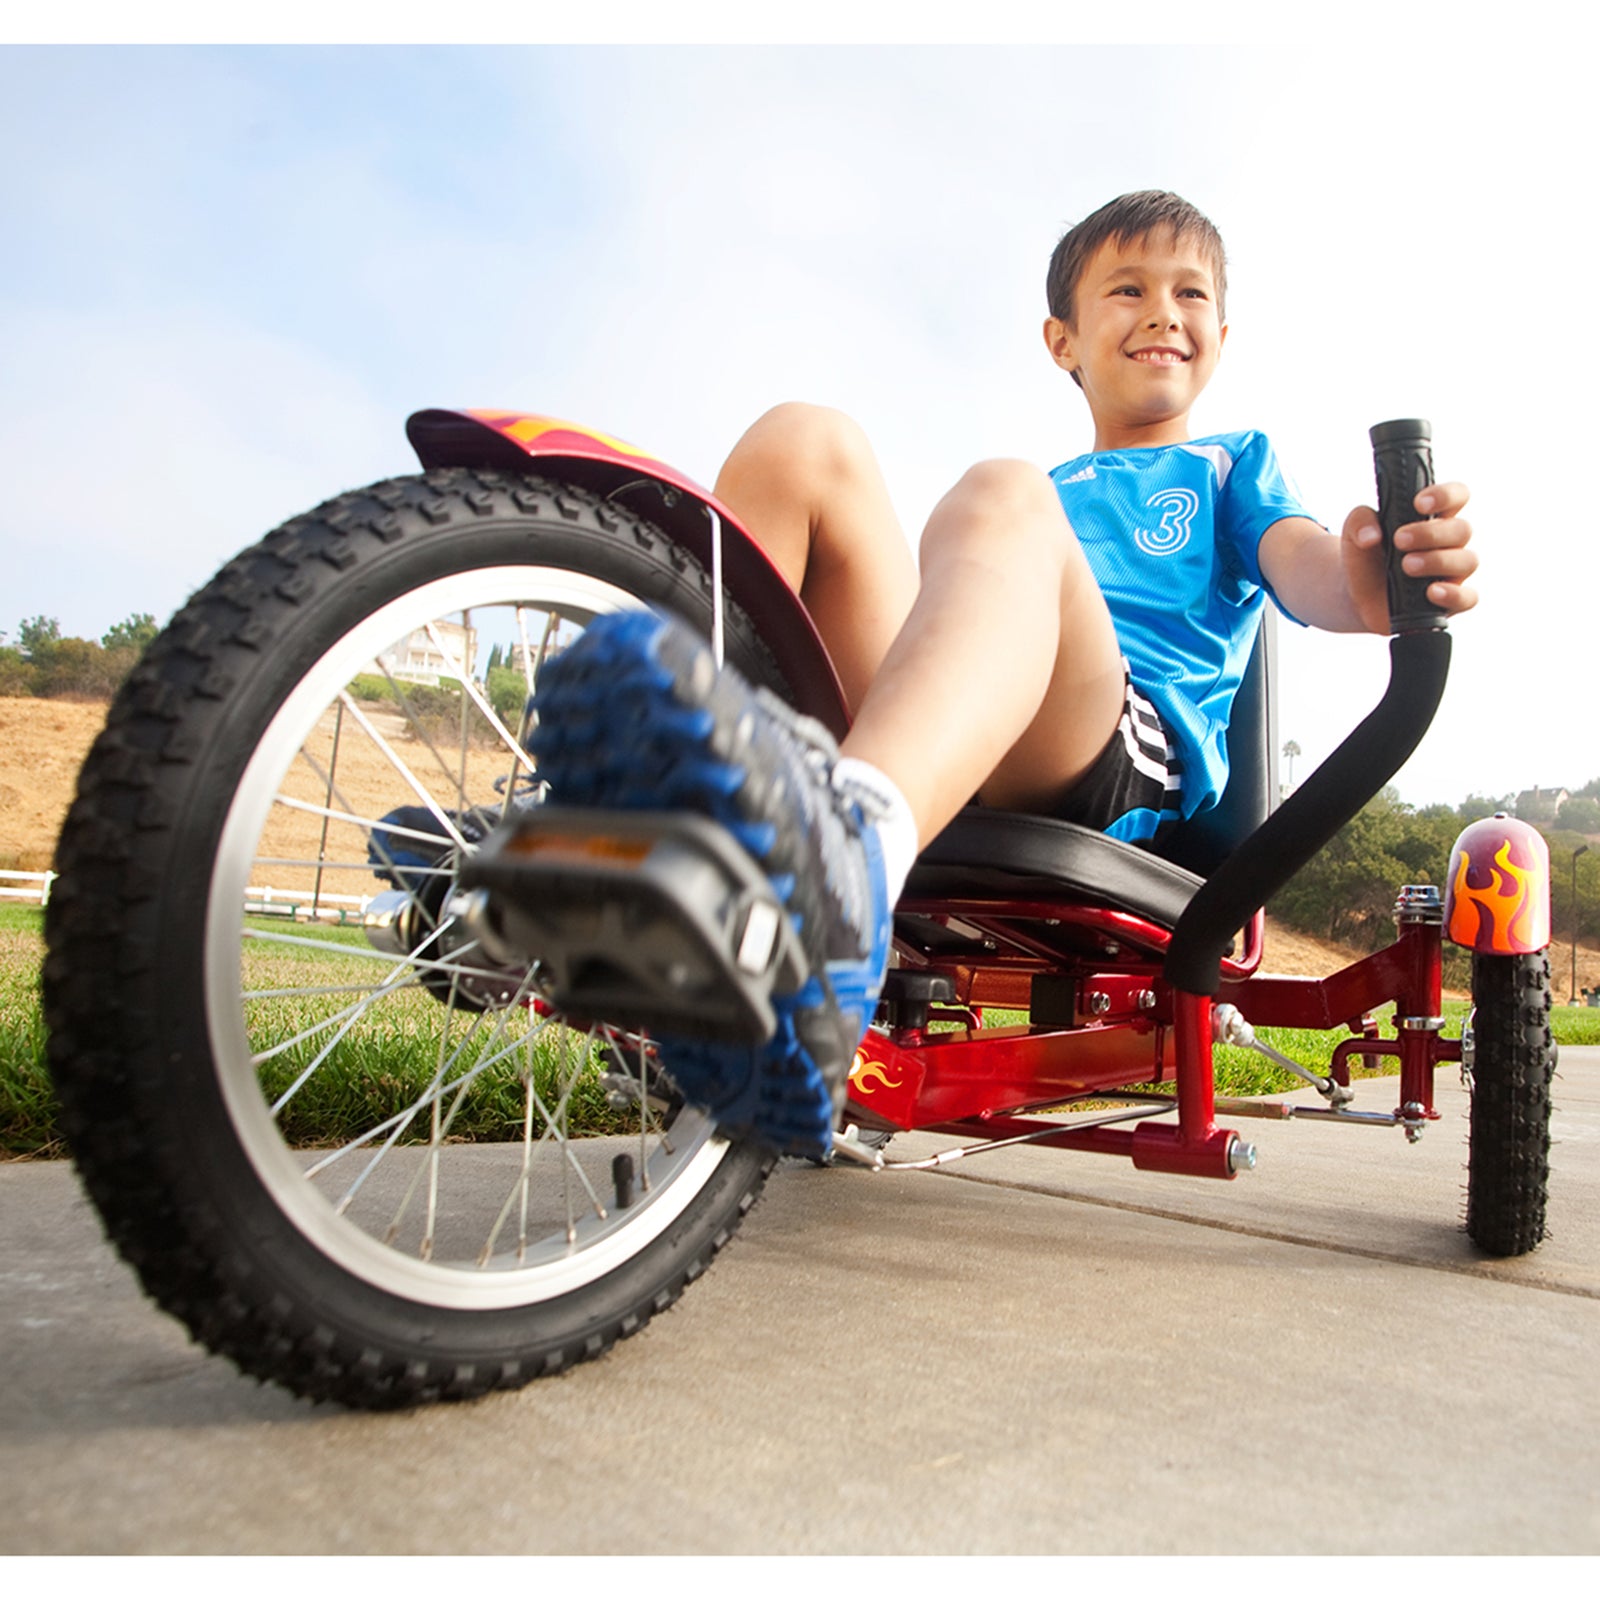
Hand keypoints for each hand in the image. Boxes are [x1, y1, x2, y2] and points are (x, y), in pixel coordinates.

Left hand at [1342, 480, 1477, 632]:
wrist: (1355, 596)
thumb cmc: (1365, 556)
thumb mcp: (1355, 533)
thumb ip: (1360, 522)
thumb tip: (1370, 535)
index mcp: (1433, 518)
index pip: (1457, 496)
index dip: (1446, 495)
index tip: (1419, 503)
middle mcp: (1449, 543)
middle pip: (1462, 529)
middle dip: (1431, 533)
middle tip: (1399, 540)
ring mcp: (1452, 573)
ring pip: (1467, 561)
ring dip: (1437, 561)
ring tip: (1406, 565)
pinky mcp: (1448, 602)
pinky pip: (1467, 598)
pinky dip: (1453, 594)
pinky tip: (1431, 592)